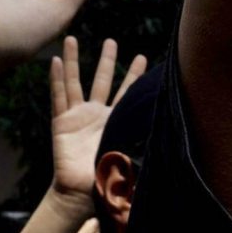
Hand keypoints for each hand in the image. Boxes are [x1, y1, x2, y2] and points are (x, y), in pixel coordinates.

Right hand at [49, 35, 147, 202]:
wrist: (82, 193)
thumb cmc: (110, 180)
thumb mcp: (133, 156)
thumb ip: (147, 143)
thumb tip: (175, 133)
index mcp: (116, 122)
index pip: (127, 93)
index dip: (134, 75)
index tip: (143, 57)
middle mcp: (96, 115)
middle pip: (102, 80)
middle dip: (107, 60)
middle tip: (111, 40)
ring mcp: (77, 117)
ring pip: (76, 82)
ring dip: (75, 60)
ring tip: (71, 38)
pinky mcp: (61, 123)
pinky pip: (58, 97)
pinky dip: (57, 79)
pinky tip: (56, 61)